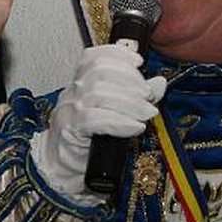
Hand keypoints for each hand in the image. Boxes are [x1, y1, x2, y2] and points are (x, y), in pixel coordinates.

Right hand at [31, 44, 166, 200]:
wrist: (62, 167)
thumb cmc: (87, 138)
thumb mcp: (113, 112)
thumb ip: (136, 95)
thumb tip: (159, 83)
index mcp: (80, 82)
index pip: (93, 57)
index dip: (117, 54)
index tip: (138, 61)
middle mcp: (73, 92)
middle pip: (100, 73)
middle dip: (131, 80)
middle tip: (148, 96)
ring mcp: (70, 110)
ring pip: (100, 95)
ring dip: (131, 103)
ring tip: (147, 113)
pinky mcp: (72, 130)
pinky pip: (96, 119)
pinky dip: (120, 122)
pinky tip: (135, 127)